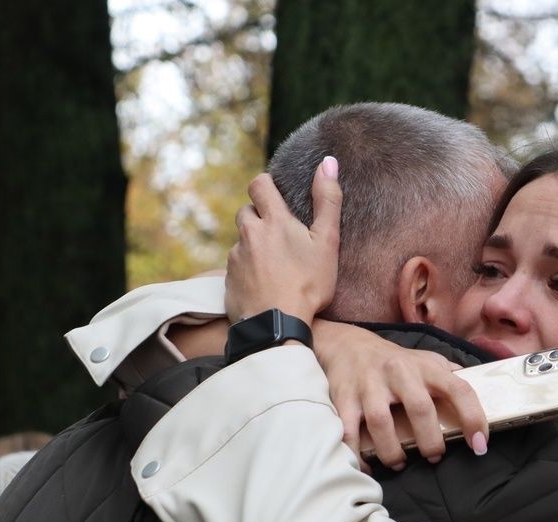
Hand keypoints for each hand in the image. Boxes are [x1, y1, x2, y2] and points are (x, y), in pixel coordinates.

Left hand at [225, 156, 341, 321]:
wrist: (278, 324)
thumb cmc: (308, 284)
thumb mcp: (327, 242)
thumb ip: (328, 200)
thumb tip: (329, 162)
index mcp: (273, 220)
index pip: (259, 185)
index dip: (266, 185)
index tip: (276, 194)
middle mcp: (249, 234)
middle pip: (246, 212)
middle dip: (259, 217)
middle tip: (280, 236)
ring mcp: (235, 257)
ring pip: (242, 241)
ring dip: (254, 246)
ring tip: (275, 265)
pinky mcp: (228, 280)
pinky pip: (236, 266)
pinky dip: (248, 270)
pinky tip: (264, 284)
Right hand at [312, 321, 489, 469]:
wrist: (347, 345)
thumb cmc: (395, 361)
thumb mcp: (426, 360)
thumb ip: (450, 375)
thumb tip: (481, 389)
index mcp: (426, 367)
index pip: (459, 389)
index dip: (474, 417)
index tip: (480, 445)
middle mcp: (399, 373)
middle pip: (420, 409)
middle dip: (430, 441)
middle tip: (434, 457)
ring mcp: (369, 385)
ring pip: (381, 423)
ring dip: (393, 451)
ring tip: (400, 463)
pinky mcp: (344, 397)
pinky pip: (349, 431)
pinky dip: (357, 454)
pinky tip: (367, 466)